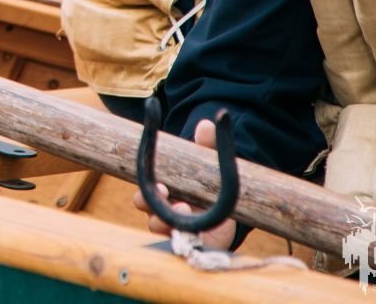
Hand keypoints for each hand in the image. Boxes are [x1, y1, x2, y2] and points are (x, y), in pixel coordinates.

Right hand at [133, 118, 238, 249]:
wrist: (232, 210)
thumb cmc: (210, 185)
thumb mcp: (208, 163)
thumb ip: (207, 145)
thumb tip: (207, 124)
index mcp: (163, 197)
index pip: (143, 199)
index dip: (144, 197)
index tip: (161, 187)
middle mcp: (168, 217)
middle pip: (151, 219)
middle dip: (155, 212)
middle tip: (171, 201)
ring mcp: (182, 234)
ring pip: (167, 236)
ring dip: (171, 226)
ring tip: (185, 211)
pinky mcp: (199, 247)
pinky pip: (187, 251)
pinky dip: (188, 243)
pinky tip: (197, 235)